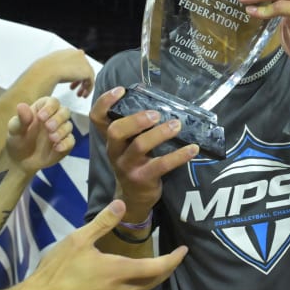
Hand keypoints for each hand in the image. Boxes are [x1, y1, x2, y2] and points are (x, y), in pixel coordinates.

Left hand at [5, 97, 74, 174]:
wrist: (21, 161)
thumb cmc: (18, 140)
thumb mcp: (15, 130)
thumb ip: (21, 119)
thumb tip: (21, 106)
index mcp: (42, 109)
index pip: (52, 102)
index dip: (49, 107)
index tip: (41, 117)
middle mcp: (54, 117)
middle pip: (64, 111)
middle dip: (58, 119)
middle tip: (49, 127)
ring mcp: (61, 130)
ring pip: (68, 126)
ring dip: (62, 131)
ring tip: (52, 138)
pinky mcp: (65, 143)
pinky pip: (70, 141)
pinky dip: (66, 144)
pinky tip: (57, 148)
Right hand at [24, 200, 187, 289]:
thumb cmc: (59, 269)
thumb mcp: (78, 239)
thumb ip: (102, 222)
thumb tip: (122, 204)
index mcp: (119, 271)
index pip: (156, 267)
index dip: (173, 259)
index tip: (184, 250)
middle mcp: (121, 288)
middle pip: (153, 281)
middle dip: (167, 268)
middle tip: (175, 256)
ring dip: (153, 277)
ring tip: (157, 264)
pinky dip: (139, 284)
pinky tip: (130, 277)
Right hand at [30, 48, 94, 97]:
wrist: (47, 71)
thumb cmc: (45, 70)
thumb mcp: (52, 65)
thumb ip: (59, 67)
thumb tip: (58, 73)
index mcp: (70, 52)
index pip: (77, 63)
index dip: (74, 74)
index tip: (70, 84)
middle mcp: (78, 54)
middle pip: (83, 69)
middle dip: (79, 80)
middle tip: (74, 89)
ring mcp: (84, 62)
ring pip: (88, 76)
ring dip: (83, 86)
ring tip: (79, 95)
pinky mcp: (87, 71)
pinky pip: (91, 82)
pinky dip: (88, 89)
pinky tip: (83, 96)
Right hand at [90, 88, 197, 223]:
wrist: (133, 199)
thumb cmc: (134, 164)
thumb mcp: (126, 147)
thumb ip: (133, 128)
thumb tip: (158, 102)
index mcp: (110, 140)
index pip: (97, 118)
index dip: (105, 102)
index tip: (121, 90)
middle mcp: (114, 151)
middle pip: (116, 131)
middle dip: (136, 119)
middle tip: (155, 114)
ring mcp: (127, 166)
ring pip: (140, 146)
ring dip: (160, 133)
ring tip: (177, 125)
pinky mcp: (143, 178)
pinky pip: (162, 164)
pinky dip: (180, 155)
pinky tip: (193, 148)